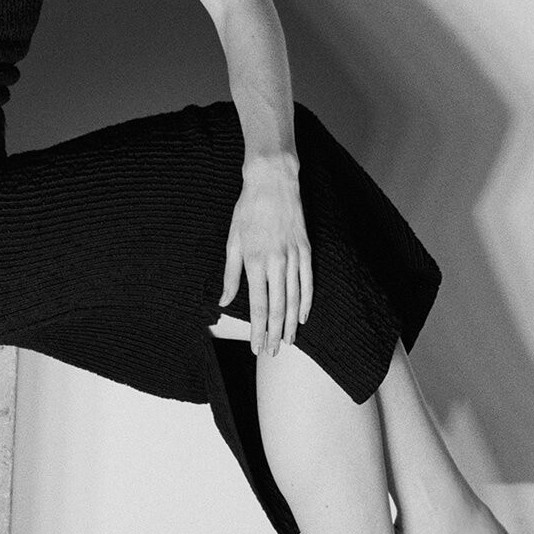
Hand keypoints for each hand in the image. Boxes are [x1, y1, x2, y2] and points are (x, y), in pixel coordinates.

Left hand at [219, 153, 312, 355]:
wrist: (273, 182)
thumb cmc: (248, 210)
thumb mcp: (232, 240)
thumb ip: (230, 274)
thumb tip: (225, 301)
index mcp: (254, 261)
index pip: (258, 305)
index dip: (258, 329)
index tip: (256, 346)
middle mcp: (275, 262)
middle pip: (277, 307)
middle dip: (274, 333)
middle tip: (271, 351)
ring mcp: (293, 256)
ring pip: (294, 298)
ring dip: (291, 323)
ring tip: (287, 341)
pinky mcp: (305, 249)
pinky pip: (308, 281)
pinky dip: (306, 302)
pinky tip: (303, 317)